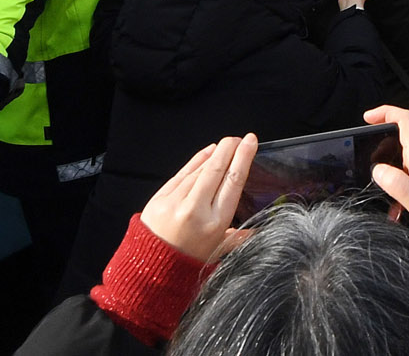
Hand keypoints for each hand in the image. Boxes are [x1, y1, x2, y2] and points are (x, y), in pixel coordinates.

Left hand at [140, 136, 257, 261]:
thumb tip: (257, 231)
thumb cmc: (187, 262)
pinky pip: (181, 174)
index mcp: (215, 223)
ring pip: (199, 170)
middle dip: (229, 149)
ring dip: (214, 155)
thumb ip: (238, 238)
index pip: (233, 182)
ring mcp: (176, 202)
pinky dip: (195, 161)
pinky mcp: (160, 198)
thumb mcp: (217, 251)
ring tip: (224, 146)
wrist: (151, 270)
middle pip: (216, 170)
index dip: (243, 158)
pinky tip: (206, 153)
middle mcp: (196, 210)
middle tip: (239, 138)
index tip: (250, 142)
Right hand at [364, 105, 408, 224]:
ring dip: (395, 175)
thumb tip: (378, 171)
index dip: (385, 112)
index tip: (369, 118)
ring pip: (404, 157)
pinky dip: (405, 181)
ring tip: (394, 199)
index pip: (404, 119)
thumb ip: (396, 184)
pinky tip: (404, 201)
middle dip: (383, 155)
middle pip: (399, 139)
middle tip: (376, 176)